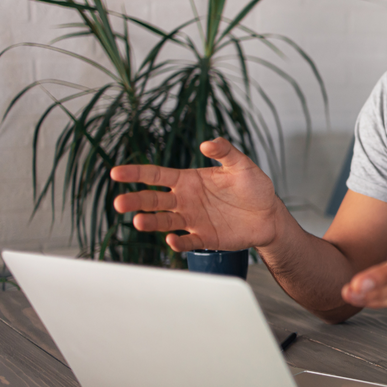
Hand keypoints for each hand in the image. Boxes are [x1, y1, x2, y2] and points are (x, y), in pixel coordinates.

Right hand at [110, 138, 280, 252]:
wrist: (269, 215)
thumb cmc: (254, 187)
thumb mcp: (241, 165)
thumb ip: (225, 152)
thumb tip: (207, 143)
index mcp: (189, 180)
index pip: (156, 176)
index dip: (136, 173)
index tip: (117, 172)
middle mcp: (186, 201)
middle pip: (154, 200)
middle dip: (135, 201)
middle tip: (120, 203)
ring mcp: (194, 220)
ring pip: (165, 222)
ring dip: (151, 222)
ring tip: (138, 222)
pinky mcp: (205, 238)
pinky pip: (188, 241)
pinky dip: (178, 242)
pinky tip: (172, 240)